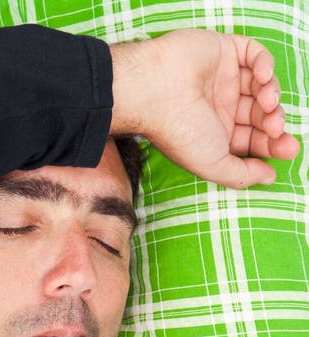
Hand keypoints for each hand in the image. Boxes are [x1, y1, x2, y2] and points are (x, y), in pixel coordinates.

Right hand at [110, 29, 299, 187]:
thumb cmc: (178, 132)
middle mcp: (222, 107)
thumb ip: (242, 175)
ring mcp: (224, 78)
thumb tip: (270, 177)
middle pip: (262, 113)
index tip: (288, 148)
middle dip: (275, 121)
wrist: (156, 93)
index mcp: (217, 134)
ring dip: (272, 94)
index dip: (273, 144)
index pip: (254, 139)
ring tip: (266, 104)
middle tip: (276, 128)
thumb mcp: (213, 165)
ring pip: (262, 84)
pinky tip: (261, 77)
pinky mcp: (224, 51)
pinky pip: (254, 53)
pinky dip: (265, 64)